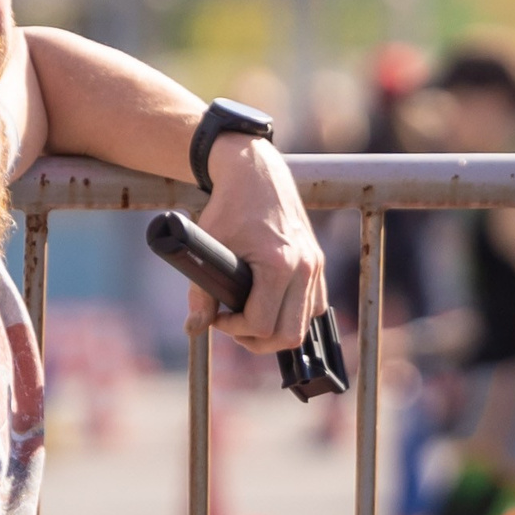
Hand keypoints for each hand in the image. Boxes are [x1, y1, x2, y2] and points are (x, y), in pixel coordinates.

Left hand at [195, 137, 324, 352]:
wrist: (256, 173)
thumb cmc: (230, 206)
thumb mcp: (209, 247)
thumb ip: (200, 293)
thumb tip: (195, 328)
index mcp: (279, 264)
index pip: (262, 324)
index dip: (235, 329)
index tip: (219, 318)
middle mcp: (305, 267)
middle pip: (290, 335)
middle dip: (259, 340)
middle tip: (235, 327)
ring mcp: (316, 265)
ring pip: (306, 323)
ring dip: (278, 328)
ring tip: (252, 316)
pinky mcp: (318, 262)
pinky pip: (315, 305)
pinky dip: (294, 314)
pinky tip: (271, 303)